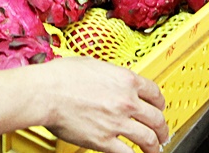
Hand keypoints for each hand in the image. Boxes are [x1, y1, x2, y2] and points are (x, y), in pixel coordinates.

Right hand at [37, 57, 168, 152]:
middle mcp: (126, 101)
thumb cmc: (62, 76)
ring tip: (155, 149)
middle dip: (162, 127)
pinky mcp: (104, 140)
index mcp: (125, 80)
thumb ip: (110, 75)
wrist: (46, 92)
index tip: (159, 107)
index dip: (160, 102)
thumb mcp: (93, 65)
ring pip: (148, 138)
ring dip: (155, 146)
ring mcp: (117, 122)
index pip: (155, 93)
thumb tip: (113, 80)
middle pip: (156, 117)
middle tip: (162, 132)